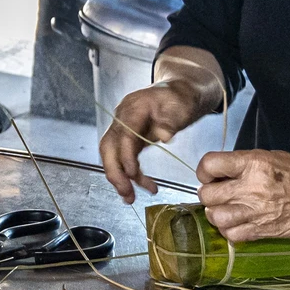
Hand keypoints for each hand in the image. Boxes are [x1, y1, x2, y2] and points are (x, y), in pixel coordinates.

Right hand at [100, 81, 209, 201]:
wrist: (180, 91)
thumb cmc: (181, 97)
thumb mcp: (182, 105)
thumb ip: (172, 120)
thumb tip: (164, 136)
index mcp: (133, 108)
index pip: (123, 135)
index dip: (125, 156)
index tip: (133, 174)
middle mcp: (122, 118)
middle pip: (108, 147)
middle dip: (115, 173)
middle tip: (126, 194)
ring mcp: (124, 128)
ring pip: (112, 156)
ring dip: (120, 178)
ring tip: (130, 198)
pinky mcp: (129, 138)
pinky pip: (123, 158)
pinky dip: (130, 174)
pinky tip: (143, 186)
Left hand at [195, 149, 289, 243]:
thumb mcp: (272, 157)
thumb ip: (244, 164)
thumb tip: (221, 172)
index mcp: (253, 164)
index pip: (210, 164)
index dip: (205, 171)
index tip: (210, 175)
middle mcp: (251, 188)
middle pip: (208, 194)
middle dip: (209, 194)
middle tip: (219, 194)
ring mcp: (255, 212)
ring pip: (215, 216)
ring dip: (216, 214)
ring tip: (226, 210)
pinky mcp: (261, 231)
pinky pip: (231, 235)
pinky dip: (229, 230)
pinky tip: (236, 224)